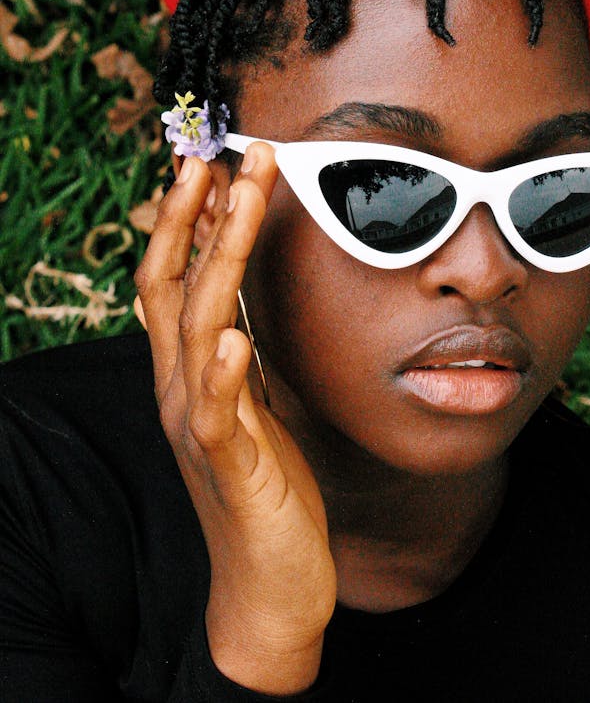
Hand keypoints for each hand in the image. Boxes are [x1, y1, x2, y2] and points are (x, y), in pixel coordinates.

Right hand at [134, 145, 336, 692]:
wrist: (269, 583)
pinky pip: (216, 416)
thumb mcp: (249, 398)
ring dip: (216, 258)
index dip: (182, 220)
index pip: (173, 278)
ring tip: (236, 201)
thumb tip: (237, 285)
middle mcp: (180, 389)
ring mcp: (199, 427)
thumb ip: (236, 343)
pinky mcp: (231, 469)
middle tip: (223, 153)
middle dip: (196, 215)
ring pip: (196, 329)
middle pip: (174, 284)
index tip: (209, 162)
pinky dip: (221, 374)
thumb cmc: (264, 482)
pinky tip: (233, 339)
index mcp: (187, 371)